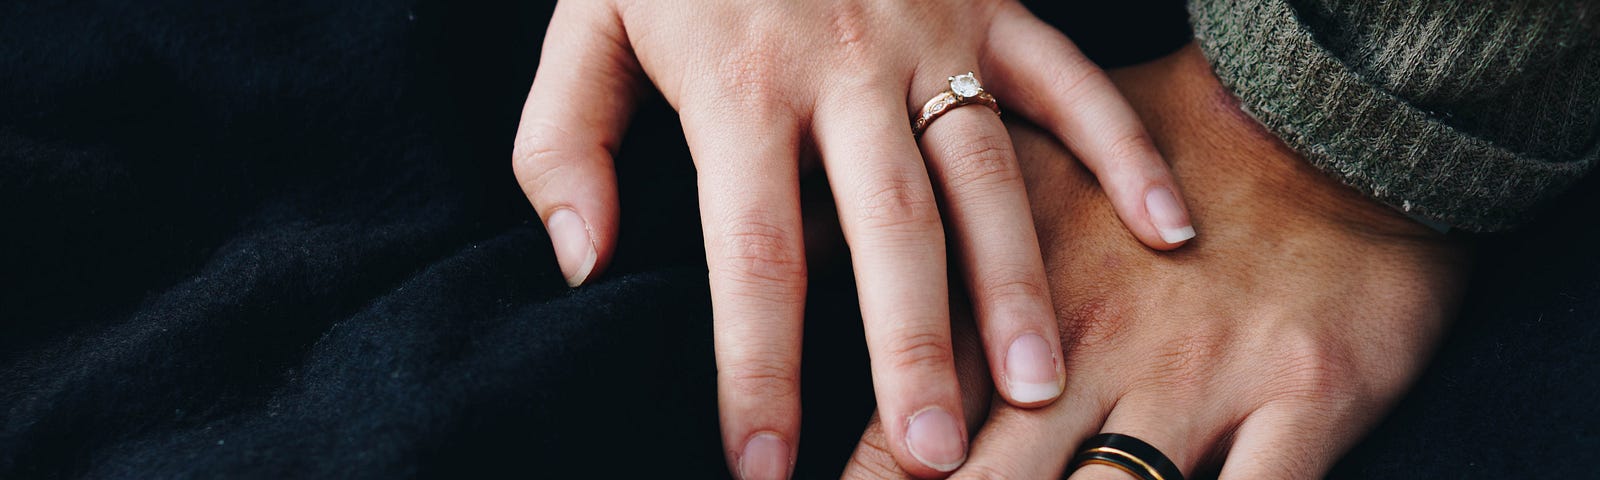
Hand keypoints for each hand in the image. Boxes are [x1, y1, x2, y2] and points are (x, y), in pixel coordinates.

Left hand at [513, 1, 1195, 476]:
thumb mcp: (587, 21)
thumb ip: (565, 143)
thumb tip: (583, 266)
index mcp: (738, 87)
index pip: (754, 255)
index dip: (757, 368)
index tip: (761, 465)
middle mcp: (843, 72)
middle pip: (889, 233)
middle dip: (911, 354)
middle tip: (936, 459)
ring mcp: (931, 35)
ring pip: (987, 174)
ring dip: (1017, 282)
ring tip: (1039, 384)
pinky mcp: (991, 3)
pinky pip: (1067, 81)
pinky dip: (1122, 151)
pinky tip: (1168, 231)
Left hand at [843, 44, 1468, 478]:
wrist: (1318, 123)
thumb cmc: (1153, 174)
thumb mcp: (1022, 180)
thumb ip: (923, 244)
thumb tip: (810, 263)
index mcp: (1012, 305)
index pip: (912, 420)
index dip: (868, 478)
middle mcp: (1091, 352)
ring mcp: (1194, 382)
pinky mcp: (1299, 401)